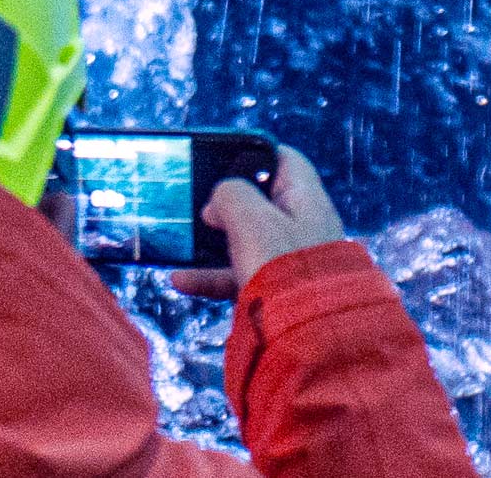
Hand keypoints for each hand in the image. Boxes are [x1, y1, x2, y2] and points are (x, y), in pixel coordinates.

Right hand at [169, 144, 344, 299]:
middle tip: (195, 205)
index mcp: (305, 199)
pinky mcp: (276, 290)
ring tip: (180, 245)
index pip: (285, 161)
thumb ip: (231, 195)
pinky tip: (181, 281)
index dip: (254, 154)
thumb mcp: (252, 219)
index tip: (222, 157)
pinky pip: (238, 276)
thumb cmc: (284, 268)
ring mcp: (289, 259)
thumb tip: (218, 202)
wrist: (309, 336)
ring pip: (245, 241)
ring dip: (210, 243)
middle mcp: (302, 226)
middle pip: (260, 203)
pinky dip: (210, 277)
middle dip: (225, 204)